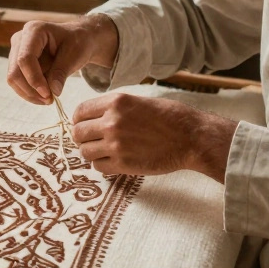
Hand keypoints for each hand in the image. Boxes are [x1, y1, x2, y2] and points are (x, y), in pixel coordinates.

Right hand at [7, 15, 118, 103]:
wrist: (77, 40)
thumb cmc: (77, 42)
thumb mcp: (74, 55)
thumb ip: (61, 72)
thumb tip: (52, 92)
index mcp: (34, 30)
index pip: (25, 58)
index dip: (34, 79)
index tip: (48, 94)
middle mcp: (20, 39)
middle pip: (15, 70)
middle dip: (31, 89)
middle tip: (49, 100)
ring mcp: (16, 50)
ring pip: (13, 78)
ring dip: (29, 93)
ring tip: (49, 99)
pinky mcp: (17, 62)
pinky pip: (18, 81)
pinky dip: (29, 92)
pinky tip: (44, 95)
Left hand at [71, 93, 235, 180]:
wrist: (190, 138)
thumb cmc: (169, 117)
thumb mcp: (139, 100)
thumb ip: (114, 107)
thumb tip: (92, 117)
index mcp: (115, 102)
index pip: (79, 112)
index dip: (79, 120)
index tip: (85, 126)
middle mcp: (112, 122)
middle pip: (78, 133)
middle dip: (83, 138)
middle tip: (94, 141)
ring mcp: (116, 144)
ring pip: (85, 152)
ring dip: (92, 153)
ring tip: (105, 151)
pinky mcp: (123, 164)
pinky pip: (98, 167)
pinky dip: (103, 165)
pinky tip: (114, 160)